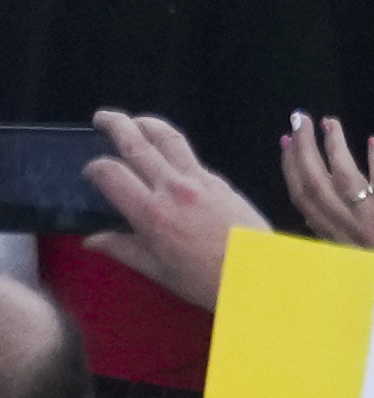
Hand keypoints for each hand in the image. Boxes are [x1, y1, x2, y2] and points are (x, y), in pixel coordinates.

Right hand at [79, 111, 262, 308]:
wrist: (259, 274)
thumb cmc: (207, 280)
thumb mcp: (157, 270)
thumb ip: (123, 249)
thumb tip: (92, 241)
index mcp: (151, 213)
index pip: (111, 174)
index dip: (94, 168)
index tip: (90, 170)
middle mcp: (173, 190)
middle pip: (138, 144)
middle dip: (116, 125)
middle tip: (103, 118)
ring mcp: (200, 181)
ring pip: (170, 139)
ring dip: (148, 123)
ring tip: (135, 120)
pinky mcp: (221, 181)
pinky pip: (192, 157)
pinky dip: (174, 148)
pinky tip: (168, 154)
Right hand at [282, 118, 373, 267]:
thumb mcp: (362, 260)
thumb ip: (341, 236)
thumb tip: (317, 214)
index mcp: (337, 239)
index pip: (304, 198)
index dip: (291, 168)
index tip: (284, 141)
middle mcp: (351, 229)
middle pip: (316, 183)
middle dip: (303, 148)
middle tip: (298, 118)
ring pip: (344, 178)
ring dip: (334, 147)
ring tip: (329, 122)